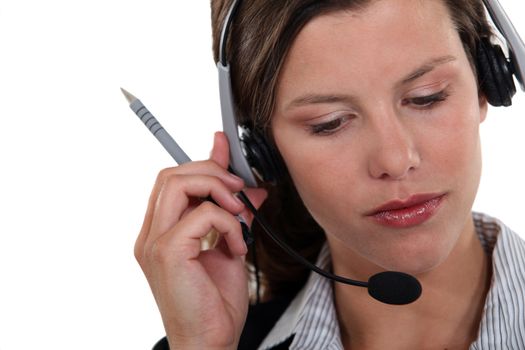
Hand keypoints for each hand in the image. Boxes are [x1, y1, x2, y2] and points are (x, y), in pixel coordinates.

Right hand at [134, 132, 267, 348]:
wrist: (211, 343)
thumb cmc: (216, 302)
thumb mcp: (228, 244)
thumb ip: (229, 211)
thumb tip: (242, 181)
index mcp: (160, 233)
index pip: (172, 181)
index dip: (200, 161)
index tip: (224, 147)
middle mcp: (150, 235)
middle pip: (171, 175)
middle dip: (212, 172)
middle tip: (239, 191)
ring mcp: (154, 243)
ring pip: (178, 184)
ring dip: (218, 189)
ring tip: (240, 213)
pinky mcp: (167, 252)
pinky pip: (202, 214)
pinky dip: (228, 223)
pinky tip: (237, 247)